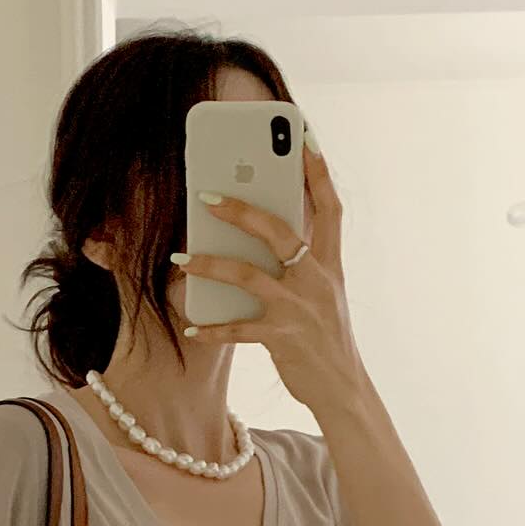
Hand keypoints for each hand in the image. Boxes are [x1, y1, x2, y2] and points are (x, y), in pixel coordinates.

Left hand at [173, 134, 368, 414]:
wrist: (344, 390)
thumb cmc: (324, 337)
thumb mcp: (322, 294)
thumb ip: (298, 263)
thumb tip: (257, 234)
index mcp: (330, 264)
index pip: (329, 207)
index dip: (317, 171)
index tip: (304, 135)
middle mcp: (318, 280)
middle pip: (279, 231)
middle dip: (242, 209)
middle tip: (204, 195)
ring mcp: (300, 309)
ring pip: (250, 275)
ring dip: (211, 264)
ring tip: (181, 256)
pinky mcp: (284, 339)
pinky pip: (239, 329)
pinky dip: (212, 327)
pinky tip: (191, 325)